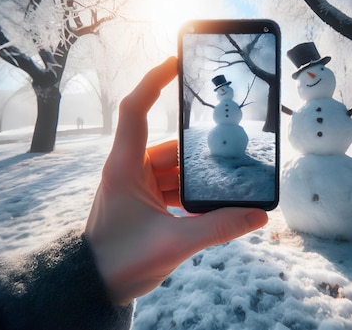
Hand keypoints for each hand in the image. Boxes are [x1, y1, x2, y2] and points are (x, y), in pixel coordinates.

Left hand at [84, 57, 267, 305]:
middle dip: (200, 155)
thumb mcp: (174, 244)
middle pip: (170, 147)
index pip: (135, 110)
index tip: (176, 63)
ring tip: (227, 185)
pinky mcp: (143, 202)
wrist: (93, 288)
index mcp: (124, 167)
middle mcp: (129, 170)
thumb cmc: (118, 262)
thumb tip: (258, 215)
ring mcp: (136, 186)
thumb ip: (219, 228)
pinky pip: (173, 188)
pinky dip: (192, 194)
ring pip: (174, 170)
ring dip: (198, 179)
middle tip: (231, 153)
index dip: (153, 81)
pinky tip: (212, 205)